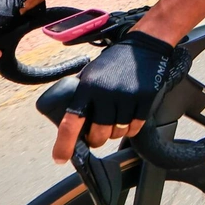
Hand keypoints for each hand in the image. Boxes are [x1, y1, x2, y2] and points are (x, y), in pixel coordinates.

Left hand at [52, 31, 176, 162]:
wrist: (144, 45)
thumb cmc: (115, 60)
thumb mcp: (91, 73)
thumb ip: (82, 95)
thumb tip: (72, 123)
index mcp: (88, 86)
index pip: (71, 122)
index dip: (64, 145)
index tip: (60, 158)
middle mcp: (106, 93)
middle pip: (97, 134)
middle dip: (95, 139)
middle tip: (96, 135)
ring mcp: (127, 97)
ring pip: (116, 133)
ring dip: (114, 134)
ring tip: (114, 122)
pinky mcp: (144, 99)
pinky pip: (134, 128)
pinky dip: (130, 129)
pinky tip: (128, 120)